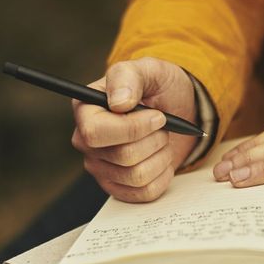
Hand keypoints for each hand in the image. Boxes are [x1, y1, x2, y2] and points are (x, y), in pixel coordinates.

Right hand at [72, 57, 197, 201]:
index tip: (158, 116)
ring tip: (162, 141)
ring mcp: (101, 167)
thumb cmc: (159, 88)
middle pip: (123, 156)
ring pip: (137, 176)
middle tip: (163, 126)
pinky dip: (163, 176)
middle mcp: (87, 142)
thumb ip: (129, 77)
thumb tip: (119, 103)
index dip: (132, 129)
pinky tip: (162, 159)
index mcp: (86, 110)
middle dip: (154, 140)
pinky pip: (145, 193)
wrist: (177, 110)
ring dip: (161, 157)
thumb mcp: (149, 70)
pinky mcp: (119, 187)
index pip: (95, 133)